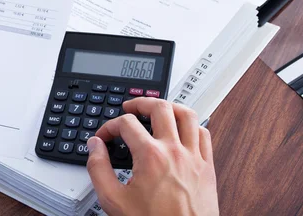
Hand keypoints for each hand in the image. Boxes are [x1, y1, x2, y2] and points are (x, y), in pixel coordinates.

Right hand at [86, 98, 218, 215]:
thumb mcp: (113, 201)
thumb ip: (98, 169)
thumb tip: (95, 147)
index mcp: (150, 156)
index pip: (126, 124)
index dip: (110, 126)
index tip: (105, 137)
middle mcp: (174, 151)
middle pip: (160, 107)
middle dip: (141, 102)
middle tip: (130, 107)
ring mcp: (194, 157)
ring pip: (187, 115)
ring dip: (170, 107)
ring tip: (158, 109)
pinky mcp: (207, 167)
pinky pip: (204, 134)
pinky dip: (192, 126)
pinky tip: (182, 131)